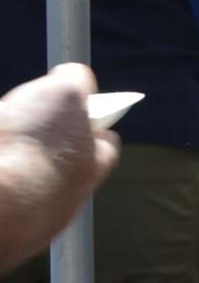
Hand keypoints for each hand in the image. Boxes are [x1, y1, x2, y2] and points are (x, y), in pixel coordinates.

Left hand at [0, 65, 119, 269]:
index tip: (84, 119)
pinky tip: (9, 171)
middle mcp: (29, 93)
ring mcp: (1, 110)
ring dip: (26, 132)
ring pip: (20, 115)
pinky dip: (6, 146)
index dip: (82, 97)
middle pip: (46, 96)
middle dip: (51, 117)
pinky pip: (3, 132)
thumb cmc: (50, 187)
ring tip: (29, 166)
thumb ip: (104, 144)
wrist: (3, 206)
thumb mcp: (96, 167)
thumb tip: (102, 139)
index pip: (77, 75)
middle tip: (58, 150)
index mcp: (65, 93)